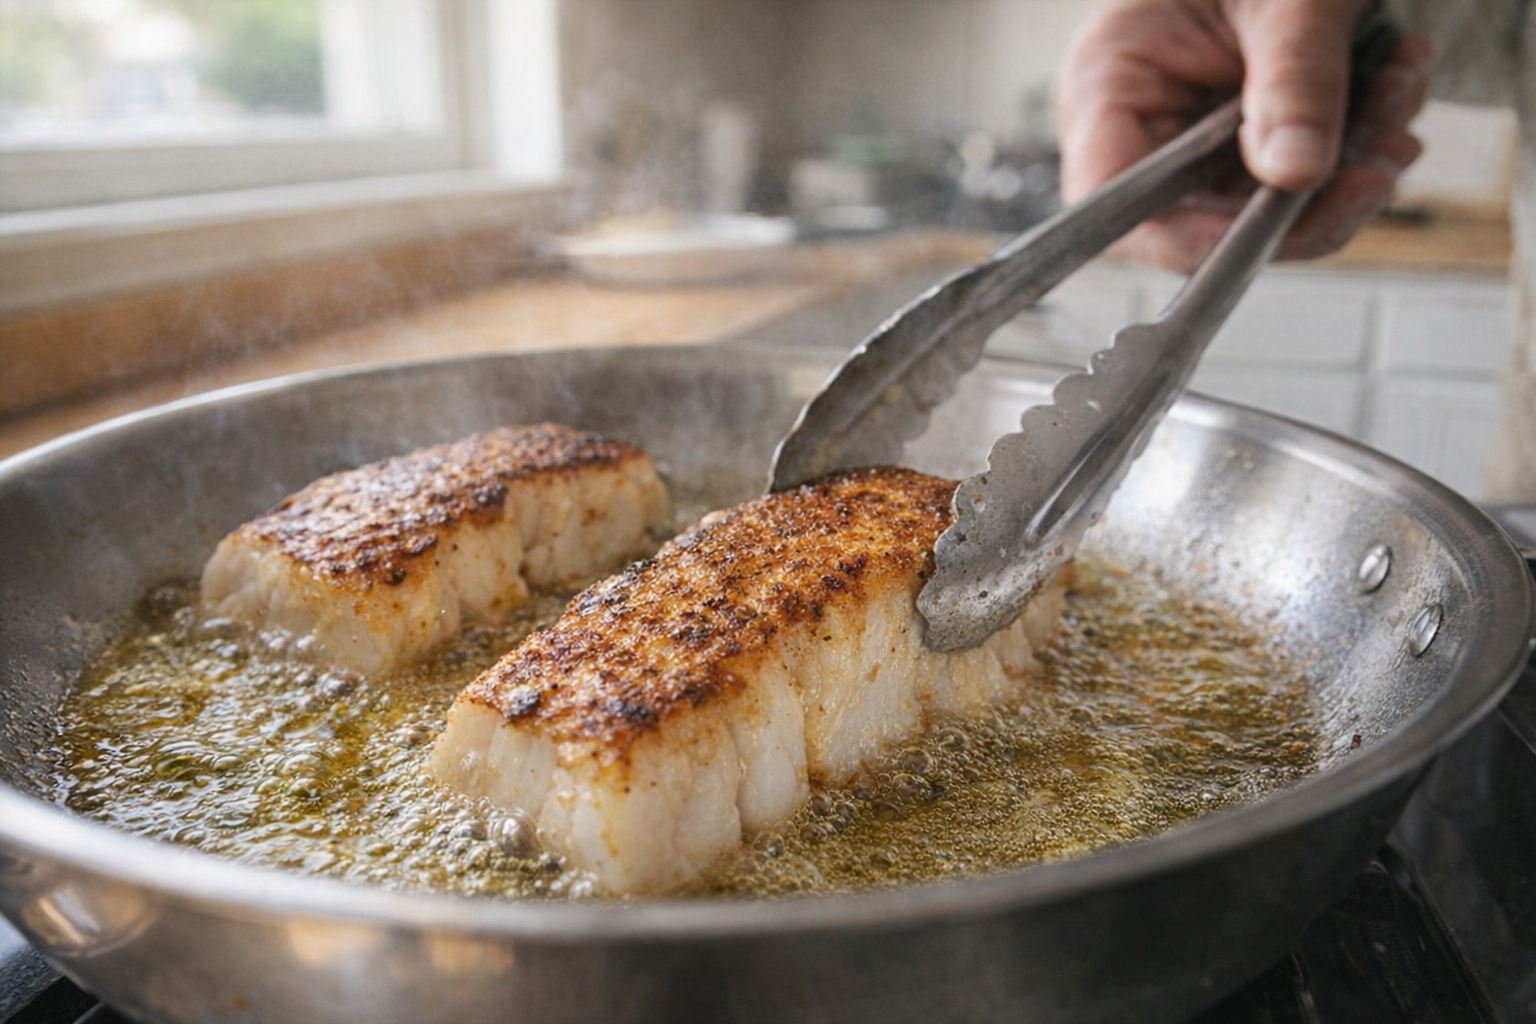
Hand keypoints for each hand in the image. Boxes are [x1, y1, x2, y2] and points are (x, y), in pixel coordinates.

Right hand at [1056, 0, 1432, 270]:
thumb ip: (1295, 80)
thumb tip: (1295, 174)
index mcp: (1107, 83)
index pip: (1118, 204)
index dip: (1190, 237)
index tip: (1277, 225)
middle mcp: (1140, 121)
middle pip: (1199, 222)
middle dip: (1303, 203)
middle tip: (1381, 167)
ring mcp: (1191, 133)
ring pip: (1260, 207)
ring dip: (1346, 168)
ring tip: (1399, 91)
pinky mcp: (1242, 133)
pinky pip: (1295, 174)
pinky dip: (1357, 142)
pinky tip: (1393, 83)